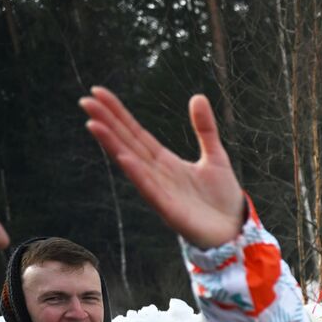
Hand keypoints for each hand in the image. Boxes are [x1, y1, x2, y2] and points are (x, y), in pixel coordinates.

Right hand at [79, 88, 244, 248]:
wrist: (236, 230)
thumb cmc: (223, 198)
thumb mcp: (216, 156)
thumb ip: (205, 129)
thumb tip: (198, 96)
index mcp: (165, 162)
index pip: (136, 133)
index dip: (118, 113)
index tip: (99, 92)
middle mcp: (157, 175)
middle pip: (127, 144)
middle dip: (107, 123)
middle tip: (85, 100)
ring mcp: (161, 193)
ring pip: (132, 164)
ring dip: (113, 145)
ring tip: (94, 124)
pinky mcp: (170, 211)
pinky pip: (150, 190)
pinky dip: (137, 175)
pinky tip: (124, 158)